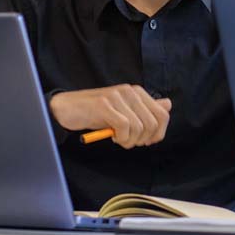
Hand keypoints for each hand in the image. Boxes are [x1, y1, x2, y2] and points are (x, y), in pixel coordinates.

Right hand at [49, 85, 171, 148]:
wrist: (66, 108)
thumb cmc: (96, 113)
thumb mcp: (124, 111)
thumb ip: (145, 109)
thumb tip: (168, 104)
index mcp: (137, 92)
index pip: (162, 114)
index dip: (158, 133)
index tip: (146, 141)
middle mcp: (130, 91)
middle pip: (153, 123)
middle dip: (143, 139)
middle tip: (129, 142)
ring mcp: (117, 97)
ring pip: (139, 127)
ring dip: (130, 140)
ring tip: (119, 139)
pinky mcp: (104, 105)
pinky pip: (124, 127)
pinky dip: (121, 137)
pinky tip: (113, 136)